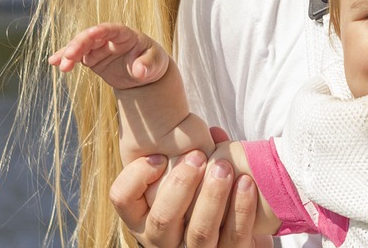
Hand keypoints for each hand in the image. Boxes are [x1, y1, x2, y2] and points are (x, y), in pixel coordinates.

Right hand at [49, 22, 167, 90]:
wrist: (146, 72)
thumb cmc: (153, 62)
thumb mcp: (155, 63)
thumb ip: (147, 65)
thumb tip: (140, 71)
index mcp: (126, 35)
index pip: (111, 29)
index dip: (100, 30)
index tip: (90, 34)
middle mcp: (110, 38)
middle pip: (91, 37)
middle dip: (79, 44)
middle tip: (69, 57)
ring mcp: (99, 47)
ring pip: (81, 46)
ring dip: (69, 53)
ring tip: (60, 65)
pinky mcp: (92, 58)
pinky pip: (77, 56)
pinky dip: (66, 58)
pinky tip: (54, 62)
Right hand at [110, 127, 265, 246]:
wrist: (234, 231)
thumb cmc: (204, 195)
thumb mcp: (189, 176)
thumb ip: (194, 153)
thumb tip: (213, 131)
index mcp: (144, 218)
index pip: (122, 199)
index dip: (136, 176)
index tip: (159, 156)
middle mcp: (163, 241)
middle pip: (162, 219)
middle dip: (180, 185)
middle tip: (197, 156)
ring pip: (199, 232)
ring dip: (212, 196)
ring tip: (224, 167)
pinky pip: (233, 236)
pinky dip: (240, 208)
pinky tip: (245, 182)